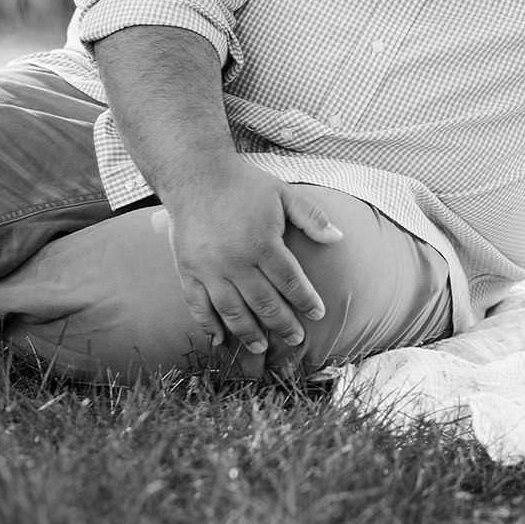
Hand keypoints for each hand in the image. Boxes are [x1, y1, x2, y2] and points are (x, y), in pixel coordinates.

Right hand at [154, 161, 342, 358]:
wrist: (196, 175)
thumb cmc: (245, 186)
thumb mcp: (284, 194)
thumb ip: (312, 217)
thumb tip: (338, 238)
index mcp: (262, 243)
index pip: (289, 281)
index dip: (305, 300)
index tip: (318, 313)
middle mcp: (235, 261)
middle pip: (263, 302)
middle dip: (282, 323)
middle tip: (296, 339)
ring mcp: (208, 269)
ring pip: (231, 310)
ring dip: (248, 332)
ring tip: (261, 348)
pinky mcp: (187, 271)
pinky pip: (197, 304)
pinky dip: (207, 324)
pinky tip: (219, 339)